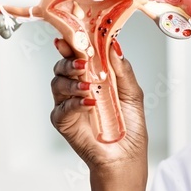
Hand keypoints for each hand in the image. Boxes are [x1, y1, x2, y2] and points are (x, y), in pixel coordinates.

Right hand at [50, 38, 148, 171]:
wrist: (126, 156)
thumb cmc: (129, 126)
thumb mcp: (132, 93)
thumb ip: (122, 70)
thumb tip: (114, 45)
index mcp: (93, 76)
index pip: (79, 55)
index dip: (74, 43)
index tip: (73, 35)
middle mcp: (77, 87)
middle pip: (62, 66)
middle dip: (70, 61)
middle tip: (82, 62)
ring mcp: (67, 103)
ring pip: (58, 83)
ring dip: (73, 82)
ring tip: (89, 86)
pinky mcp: (63, 121)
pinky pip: (62, 107)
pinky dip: (75, 103)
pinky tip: (88, 103)